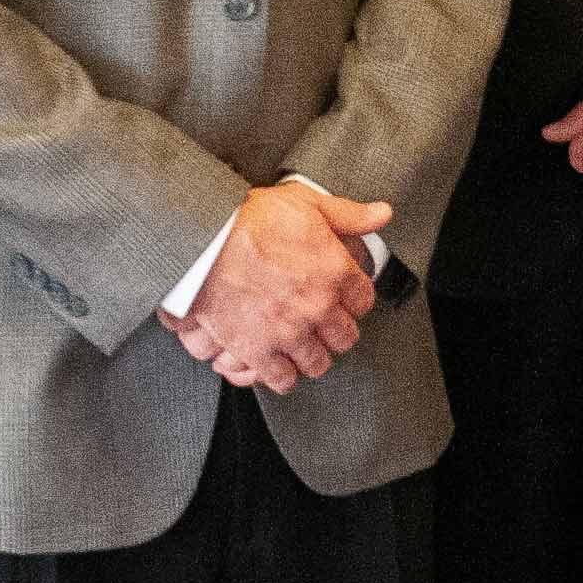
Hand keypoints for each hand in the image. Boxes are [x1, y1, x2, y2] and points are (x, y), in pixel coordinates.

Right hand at [170, 179, 384, 392]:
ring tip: (304, 348)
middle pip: (345, 337)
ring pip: (318, 362)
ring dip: (313, 356)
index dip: (354, 300)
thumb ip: (349, 213)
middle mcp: (317, 306)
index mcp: (335, 272)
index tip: (345, 300)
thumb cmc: (249, 220)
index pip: (364, 300)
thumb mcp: (307, 203)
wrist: (202, 242)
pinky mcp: (256, 349)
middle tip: (324, 327)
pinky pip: (282, 378)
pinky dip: (283, 376)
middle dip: (336, 332)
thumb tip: (381, 213)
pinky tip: (279, 365)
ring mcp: (288, 331)